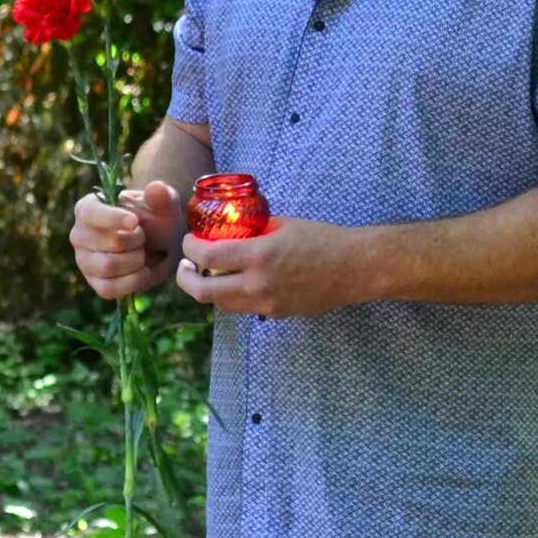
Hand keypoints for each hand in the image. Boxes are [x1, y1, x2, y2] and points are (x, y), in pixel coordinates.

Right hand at [70, 183, 183, 300]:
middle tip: (145, 238)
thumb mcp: (164, 204)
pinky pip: (109, 289)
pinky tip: (144, 271)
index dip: (112, 219)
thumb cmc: (157, 218)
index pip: (90, 214)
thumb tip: (156, 188)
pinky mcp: (95, 282)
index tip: (135, 222)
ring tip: (144, 253)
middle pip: (106, 243)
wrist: (163, 244)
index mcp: (88, 208)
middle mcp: (79, 235)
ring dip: (135, 262)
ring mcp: (84, 261)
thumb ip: (161, 196)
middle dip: (136, 242)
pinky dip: (133, 281)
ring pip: (107, 267)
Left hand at [175, 217, 362, 317]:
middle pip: (204, 292)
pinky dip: (234, 297)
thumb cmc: (322, 239)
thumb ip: (253, 229)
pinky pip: (244, 308)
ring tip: (209, 276)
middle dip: (186, 279)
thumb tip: (229, 228)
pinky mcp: (277, 314)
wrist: (353, 268)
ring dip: (209, 290)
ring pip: (221, 304)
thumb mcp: (283, 224)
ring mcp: (266, 303)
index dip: (189, 249)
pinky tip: (239, 283)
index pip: (207, 258)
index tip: (189, 243)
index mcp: (258, 255)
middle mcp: (258, 284)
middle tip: (184, 268)